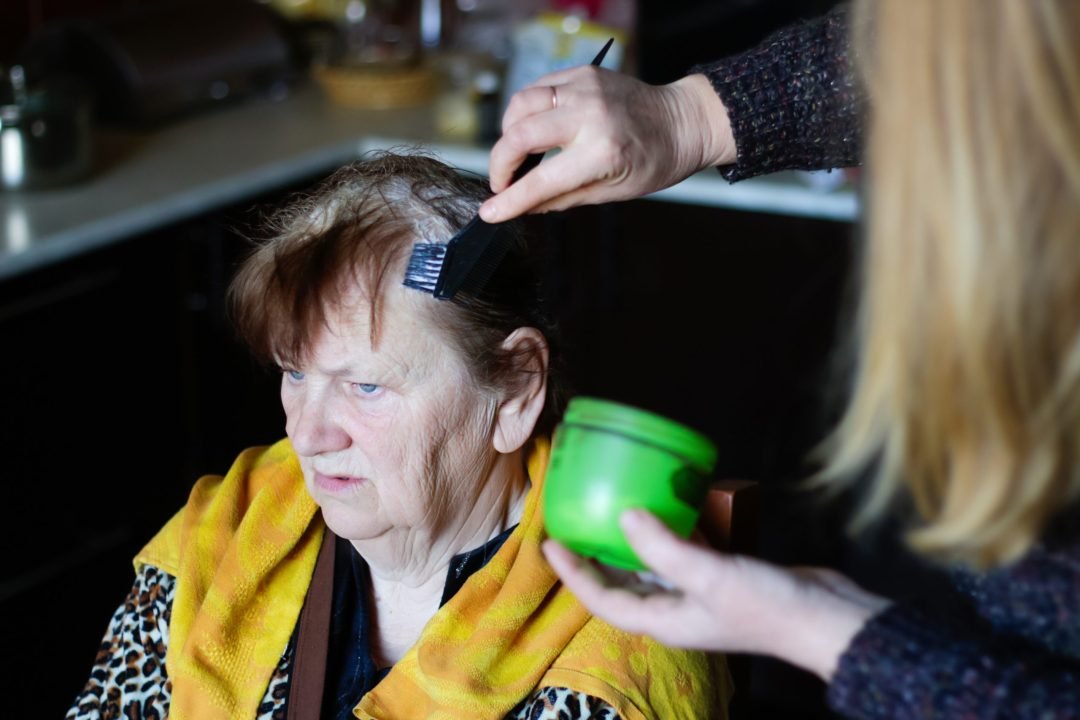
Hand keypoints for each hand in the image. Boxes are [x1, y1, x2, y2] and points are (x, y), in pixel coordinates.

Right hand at [479, 70, 734, 222]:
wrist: (682, 121)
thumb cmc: (654, 162)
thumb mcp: (611, 193)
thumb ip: (561, 199)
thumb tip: (521, 206)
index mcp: (602, 153)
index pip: (541, 180)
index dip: (510, 200)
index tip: (489, 212)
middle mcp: (590, 115)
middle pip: (520, 134)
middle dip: (500, 163)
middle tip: (502, 182)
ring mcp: (584, 88)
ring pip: (521, 104)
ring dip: (509, 132)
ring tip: (517, 154)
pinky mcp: (582, 73)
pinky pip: (537, 88)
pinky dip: (526, 110)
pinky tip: (532, 128)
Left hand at [542, 509, 890, 680]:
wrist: (826, 618)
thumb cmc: (765, 605)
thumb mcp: (709, 575)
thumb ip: (664, 547)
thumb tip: (624, 516)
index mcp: (663, 620)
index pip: (602, 599)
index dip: (573, 573)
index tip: (550, 543)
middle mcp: (674, 610)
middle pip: (620, 584)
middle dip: (593, 557)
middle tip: (573, 523)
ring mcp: (698, 594)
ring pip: (649, 567)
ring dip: (628, 542)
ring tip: (609, 510)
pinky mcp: (720, 576)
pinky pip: (680, 553)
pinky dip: (668, 532)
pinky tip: (667, 504)